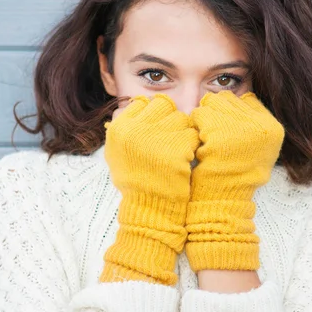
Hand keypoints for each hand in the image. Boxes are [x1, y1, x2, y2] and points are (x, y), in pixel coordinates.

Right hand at [100, 94, 199, 285]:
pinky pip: (193, 135)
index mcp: (119, 128)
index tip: (158, 129)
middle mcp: (135, 130)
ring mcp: (156, 139)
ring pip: (182, 118)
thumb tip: (139, 103)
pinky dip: (193, 146)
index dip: (155, 114)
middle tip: (172, 138)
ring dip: (184, 132)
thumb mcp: (118, 153)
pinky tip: (186, 159)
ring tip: (178, 151)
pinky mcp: (176, 149)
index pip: (143, 102)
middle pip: (164, 105)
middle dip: (171, 119)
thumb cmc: (136, 181)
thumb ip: (126, 127)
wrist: (149, 210)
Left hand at [185, 90, 284, 271]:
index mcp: (273, 128)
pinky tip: (198, 144)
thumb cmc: (236, 176)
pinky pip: (199, 115)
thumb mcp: (257, 149)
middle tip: (211, 134)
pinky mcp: (220, 133)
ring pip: (211, 103)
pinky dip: (194, 128)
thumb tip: (240, 96)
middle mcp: (261, 125)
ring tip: (205, 140)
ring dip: (203, 118)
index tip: (224, 129)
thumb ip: (253, 124)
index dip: (231, 111)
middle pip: (228, 98)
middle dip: (216, 112)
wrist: (225, 201)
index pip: (247, 99)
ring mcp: (241, 127)